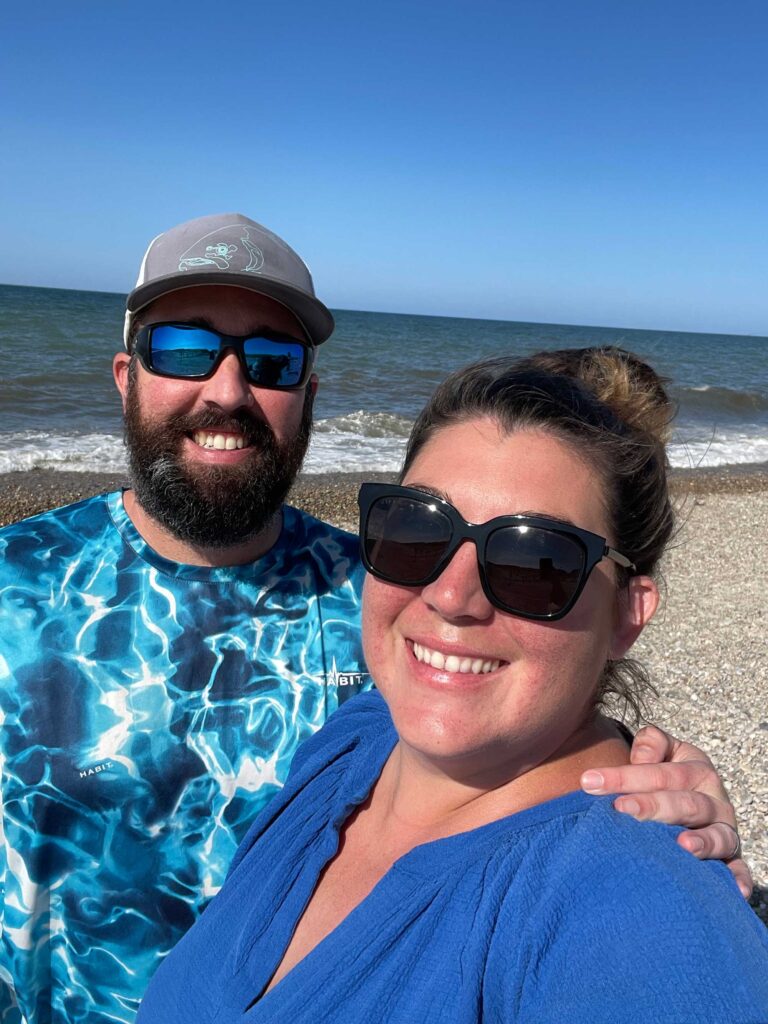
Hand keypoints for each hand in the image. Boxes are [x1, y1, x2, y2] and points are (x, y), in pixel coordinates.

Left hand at [581, 724, 751, 898]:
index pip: (660, 772)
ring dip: (701, 841)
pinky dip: (738, 877)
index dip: (625, 776)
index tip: (589, 782)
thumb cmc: (664, 775)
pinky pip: (737, 867)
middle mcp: (713, 798)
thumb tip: (641, 755)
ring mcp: (724, 828)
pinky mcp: (731, 856)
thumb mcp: (661, 750)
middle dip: (652, 806)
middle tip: (620, 809)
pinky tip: (734, 889)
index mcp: (695, 768)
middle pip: (684, 803)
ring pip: (716, 835)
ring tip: (682, 845)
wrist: (690, 793)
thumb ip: (650, 744)